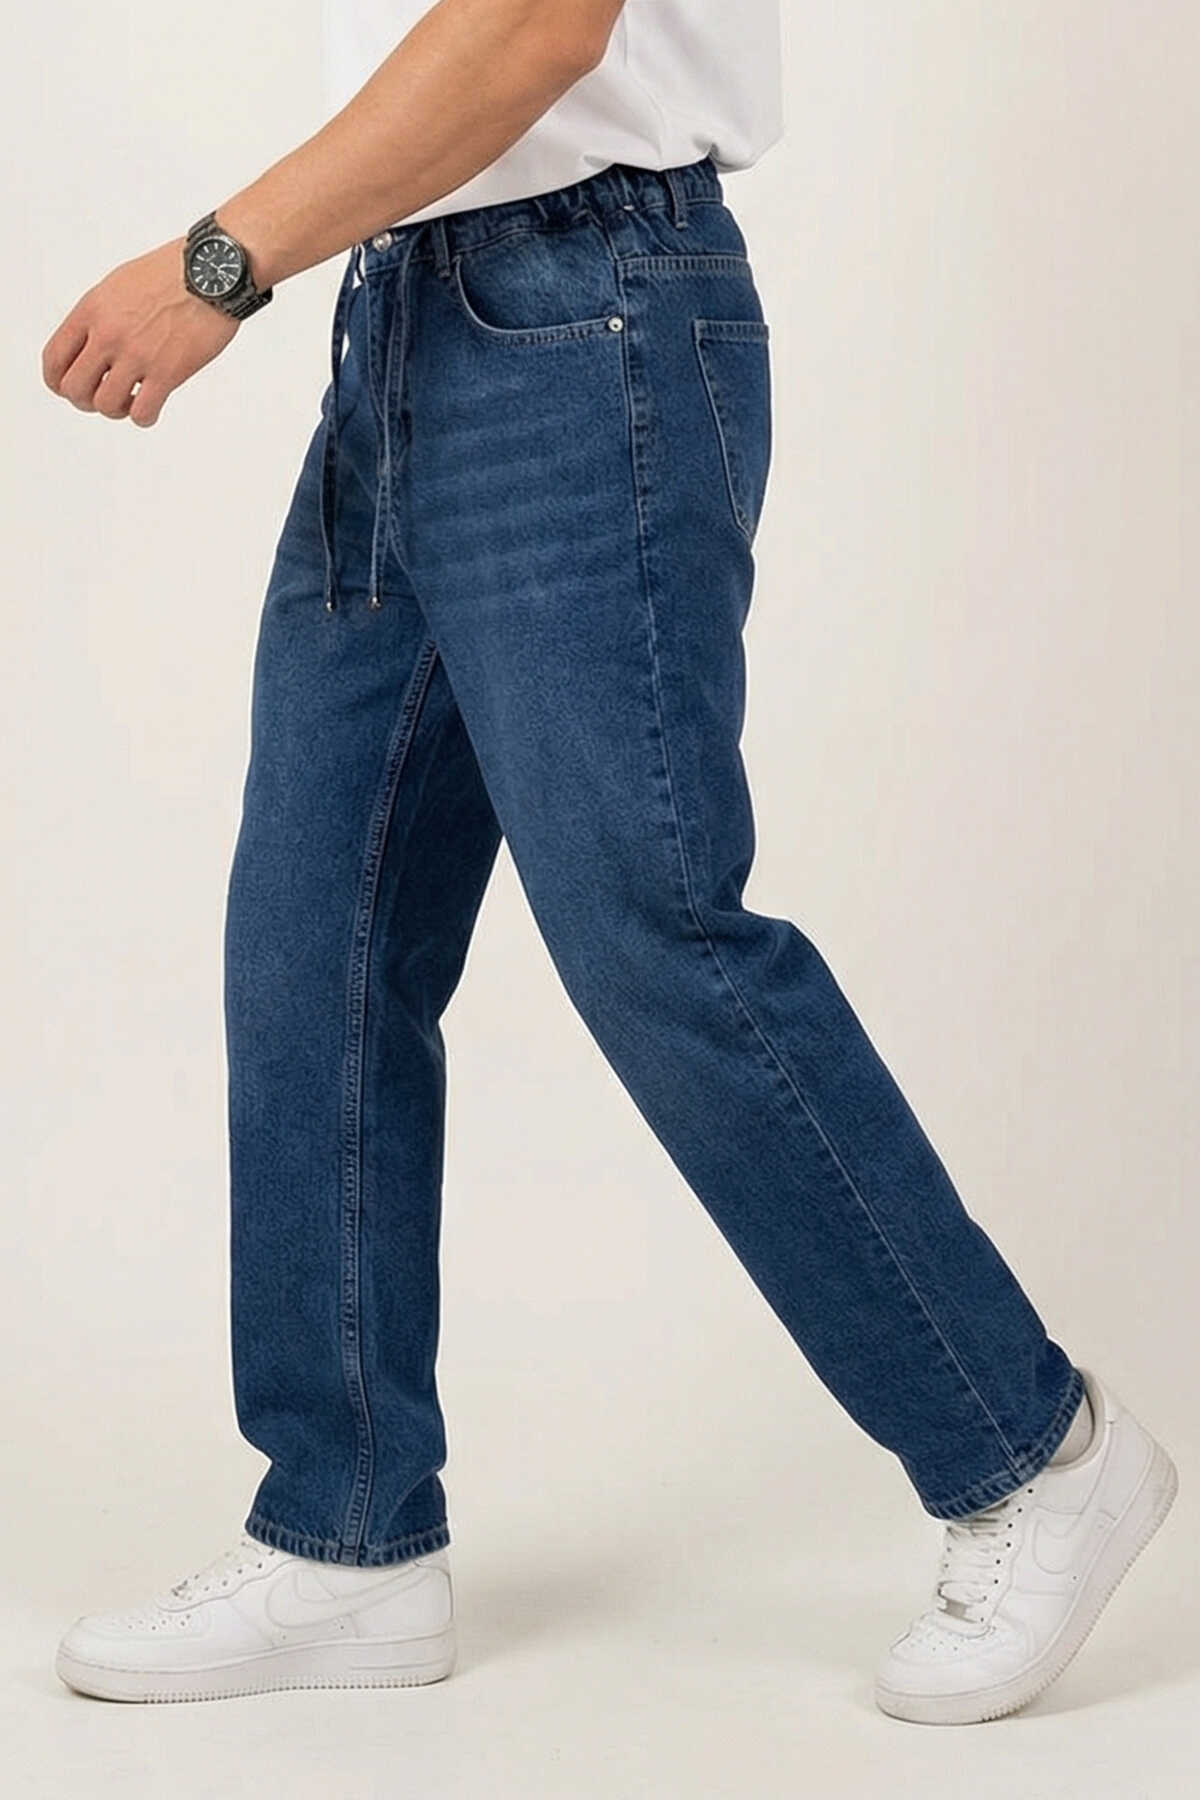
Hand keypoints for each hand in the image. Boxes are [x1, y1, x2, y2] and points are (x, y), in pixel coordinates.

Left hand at [41, 236, 238, 427]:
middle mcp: (109, 335)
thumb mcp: (119, 284)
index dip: (56, 381)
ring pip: (105, 405)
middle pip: (74, 388)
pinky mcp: (168, 372)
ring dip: (116, 410)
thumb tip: (92, 344)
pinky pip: (143, 413)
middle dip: (85, 400)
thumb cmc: (171, 273)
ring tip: (131, 399)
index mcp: (92, 311)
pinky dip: (143, 417)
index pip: (54, 358)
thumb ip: (100, 315)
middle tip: (103, 394)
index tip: (69, 388)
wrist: (212, 272)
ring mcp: (137, 355)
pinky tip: (152, 405)